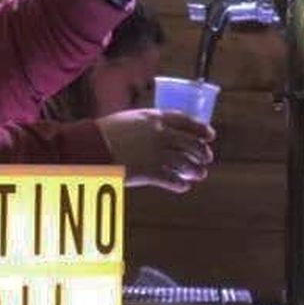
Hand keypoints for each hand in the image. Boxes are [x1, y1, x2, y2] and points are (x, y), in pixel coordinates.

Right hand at [96, 109, 214, 191]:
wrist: (92, 147)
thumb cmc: (105, 134)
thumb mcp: (129, 120)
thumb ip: (146, 125)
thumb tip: (157, 132)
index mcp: (153, 118)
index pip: (184, 120)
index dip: (200, 128)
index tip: (210, 135)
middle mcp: (159, 134)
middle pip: (189, 143)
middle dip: (201, 151)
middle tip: (207, 158)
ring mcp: (156, 154)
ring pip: (185, 163)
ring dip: (195, 170)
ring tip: (200, 174)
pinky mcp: (150, 172)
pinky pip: (172, 180)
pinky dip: (180, 184)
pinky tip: (183, 186)